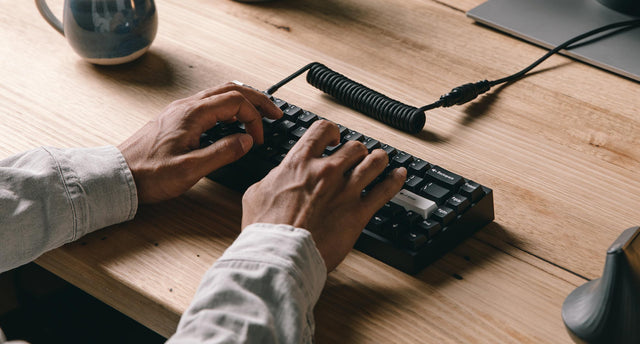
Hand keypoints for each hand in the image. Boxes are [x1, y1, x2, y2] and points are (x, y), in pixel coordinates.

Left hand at [118, 83, 281, 202]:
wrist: (118, 176)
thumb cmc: (149, 175)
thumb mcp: (191, 169)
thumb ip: (223, 152)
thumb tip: (247, 140)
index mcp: (192, 114)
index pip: (236, 102)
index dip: (254, 119)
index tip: (259, 140)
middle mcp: (186, 106)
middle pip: (231, 90)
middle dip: (257, 100)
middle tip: (275, 113)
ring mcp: (180, 111)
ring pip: (219, 94)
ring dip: (243, 101)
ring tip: (259, 113)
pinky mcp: (176, 119)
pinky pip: (209, 103)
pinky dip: (228, 107)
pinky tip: (232, 120)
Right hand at [241, 120, 405, 270]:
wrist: (279, 255)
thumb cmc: (266, 230)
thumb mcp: (256, 193)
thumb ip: (273, 179)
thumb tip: (277, 176)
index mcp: (299, 163)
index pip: (322, 131)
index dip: (331, 132)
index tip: (334, 138)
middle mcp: (326, 171)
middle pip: (353, 147)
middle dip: (356, 150)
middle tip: (357, 156)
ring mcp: (345, 191)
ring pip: (373, 162)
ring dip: (379, 159)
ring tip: (381, 159)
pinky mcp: (358, 213)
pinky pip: (385, 191)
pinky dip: (395, 180)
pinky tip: (399, 175)